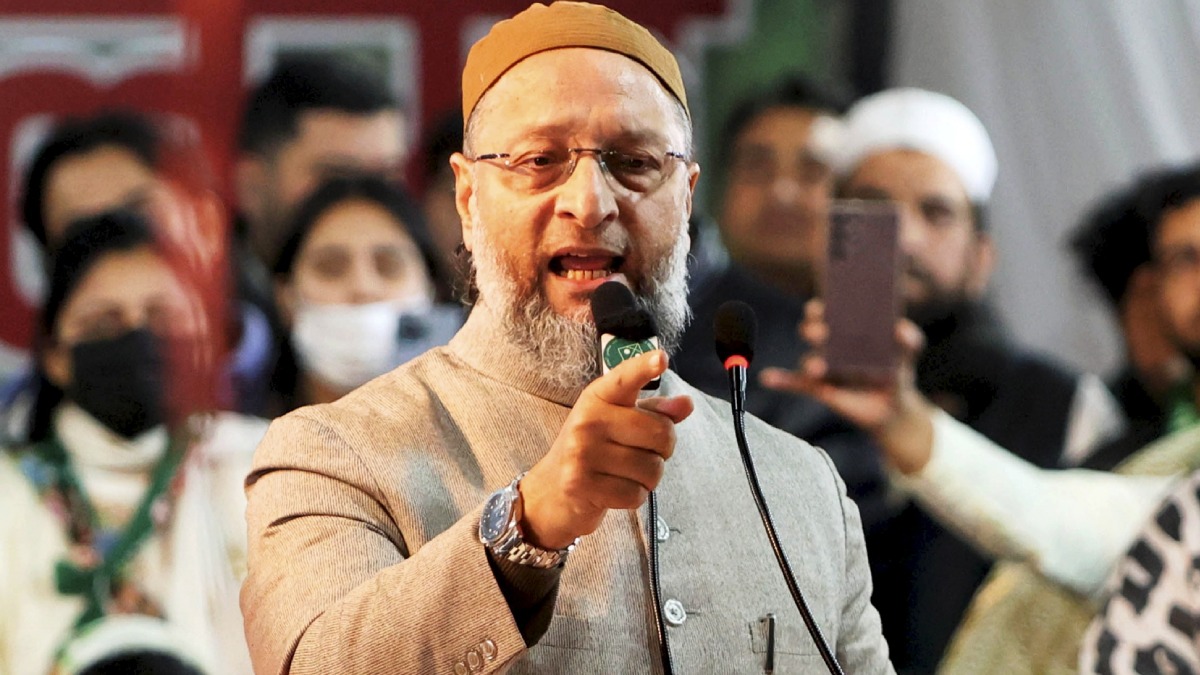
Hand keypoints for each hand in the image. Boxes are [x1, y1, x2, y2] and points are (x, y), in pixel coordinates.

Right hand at [519, 350, 693, 548]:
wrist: (551, 489)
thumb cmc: (593, 450)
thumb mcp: (619, 423)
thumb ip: (654, 412)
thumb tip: (686, 404)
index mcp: (597, 397)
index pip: (624, 379)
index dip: (643, 368)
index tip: (661, 359)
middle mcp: (587, 420)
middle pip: (660, 433)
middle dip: (663, 449)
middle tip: (642, 453)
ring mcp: (581, 453)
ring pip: (652, 468)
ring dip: (649, 478)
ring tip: (625, 473)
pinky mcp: (581, 485)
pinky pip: (636, 494)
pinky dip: (634, 497)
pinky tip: (615, 489)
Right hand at [758, 300, 935, 474]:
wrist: (894, 407)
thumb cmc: (897, 369)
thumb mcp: (909, 351)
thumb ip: (909, 338)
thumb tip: (899, 329)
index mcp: (848, 328)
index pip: (829, 309)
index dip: (823, 305)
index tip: (824, 304)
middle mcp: (831, 344)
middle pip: (813, 330)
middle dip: (814, 328)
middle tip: (824, 332)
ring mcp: (823, 366)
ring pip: (809, 359)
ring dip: (810, 362)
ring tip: (819, 368)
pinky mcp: (820, 388)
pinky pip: (795, 383)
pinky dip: (781, 380)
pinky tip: (768, 378)